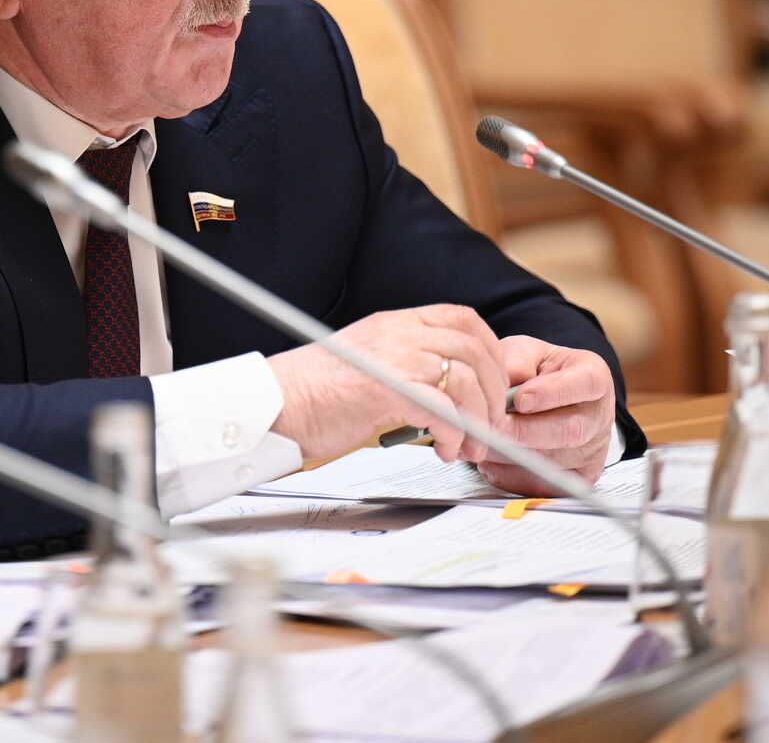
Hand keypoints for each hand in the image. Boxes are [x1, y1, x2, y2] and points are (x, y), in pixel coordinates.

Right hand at [268, 305, 512, 466]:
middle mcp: (398, 332)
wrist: (275, 404)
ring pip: (464, 380)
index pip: (463, 319)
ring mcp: (392, 357)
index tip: (493, 385)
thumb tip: (445, 388)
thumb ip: (404, 361)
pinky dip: (454, 433)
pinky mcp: (385, 389)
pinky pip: (442, 409)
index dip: (491, 352)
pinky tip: (444, 448)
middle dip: (492, 393)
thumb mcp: (366, 361)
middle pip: (474, 351)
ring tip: (469, 447)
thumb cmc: (313, 393)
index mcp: (395, 322)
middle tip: (491, 426)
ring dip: (478, 420)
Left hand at [475, 336, 613, 495]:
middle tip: (490, 427)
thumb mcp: (525, 352)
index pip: (584, 384)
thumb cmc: (537, 371)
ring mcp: (593, 450)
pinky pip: (547, 485)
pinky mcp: (578, 477)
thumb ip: (515, 362)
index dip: (552, 394)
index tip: (520, 399)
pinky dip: (513, 477)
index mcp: (593, 376)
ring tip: (480, 443)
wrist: (550, 396)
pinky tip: (491, 462)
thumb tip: (501, 383)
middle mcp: (599, 416)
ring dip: (512, 456)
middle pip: (570, 431)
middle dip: (524, 432)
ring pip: (555, 462)